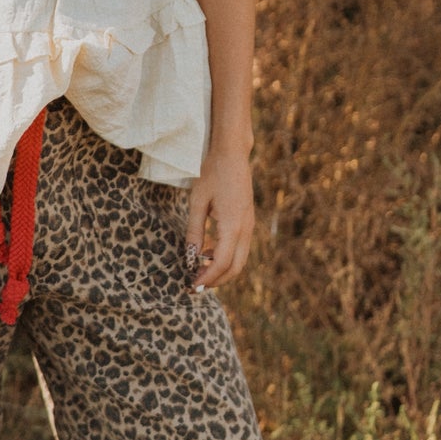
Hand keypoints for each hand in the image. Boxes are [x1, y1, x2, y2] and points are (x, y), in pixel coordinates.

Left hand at [184, 151, 254, 290]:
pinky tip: (208, 251)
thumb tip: (190, 258)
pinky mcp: (248, 221)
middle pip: (236, 268)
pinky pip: (240, 247)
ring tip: (199, 269)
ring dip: (221, 269)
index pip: (222, 263)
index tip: (193, 286)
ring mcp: (249, 225)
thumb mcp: (197, 202)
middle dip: (217, 280)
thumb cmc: (212, 173)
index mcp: (233, 225)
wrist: (232, 153)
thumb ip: (194, 232)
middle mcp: (246, 229)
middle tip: (196, 285)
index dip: (208, 278)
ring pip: (240, 259)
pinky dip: (226, 256)